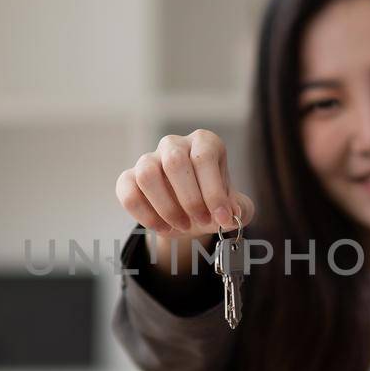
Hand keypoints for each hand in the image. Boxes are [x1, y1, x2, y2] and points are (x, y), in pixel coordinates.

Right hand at [115, 129, 255, 236]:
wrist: (188, 215)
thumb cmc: (211, 203)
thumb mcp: (232, 207)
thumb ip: (240, 209)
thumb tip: (234, 213)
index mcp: (204, 143)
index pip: (205, 158)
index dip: (214, 191)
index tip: (222, 217)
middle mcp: (175, 144)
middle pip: (175, 162)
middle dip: (190, 198)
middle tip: (201, 221)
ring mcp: (149, 159)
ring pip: (147, 174)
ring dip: (166, 207)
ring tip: (181, 226)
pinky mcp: (129, 178)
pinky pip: (128, 192)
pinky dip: (144, 215)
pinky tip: (162, 227)